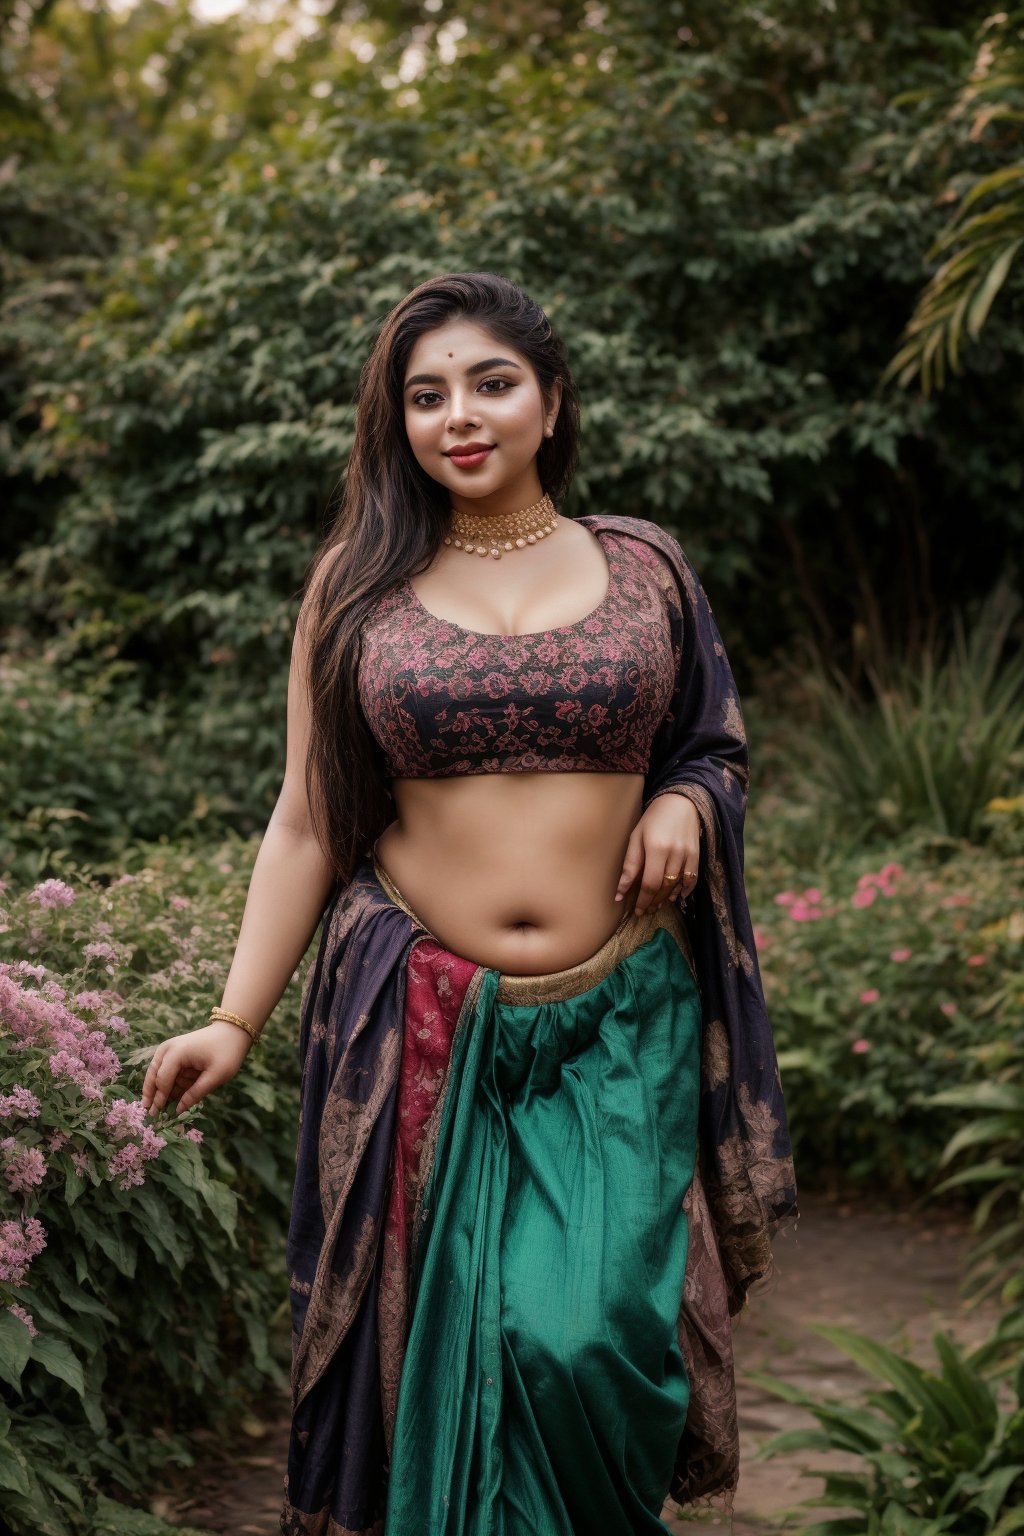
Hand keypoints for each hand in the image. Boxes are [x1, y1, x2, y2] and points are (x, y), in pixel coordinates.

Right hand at [141, 1020, 252, 1118]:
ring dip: (159, 1091)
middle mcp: (168, 1049)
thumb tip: (178, 1111)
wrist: (233, 1031)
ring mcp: (170, 1050)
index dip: (160, 1099)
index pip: (162, 1080)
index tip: (157, 1116)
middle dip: (151, 1095)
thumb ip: (196, 1093)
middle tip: (150, 1114)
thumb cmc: (227, 1052)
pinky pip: (167, 1071)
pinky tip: (170, 1098)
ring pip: (157, 1074)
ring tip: (159, 1110)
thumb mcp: (216, 1075)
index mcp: (176, 1053)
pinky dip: (169, 1084)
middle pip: (153, 1076)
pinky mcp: (174, 1053)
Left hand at [615, 793, 700, 915]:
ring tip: (656, 905)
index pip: (650, 883)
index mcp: (656, 848)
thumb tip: (620, 892)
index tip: (636, 911)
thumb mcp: (635, 838)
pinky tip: (675, 897)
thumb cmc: (653, 819)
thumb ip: (629, 866)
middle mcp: (674, 853)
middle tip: (644, 911)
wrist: (680, 803)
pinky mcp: (697, 855)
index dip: (643, 901)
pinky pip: (692, 879)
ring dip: (666, 898)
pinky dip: (684, 890)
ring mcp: (688, 855)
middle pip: (664, 887)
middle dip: (653, 902)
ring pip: (677, 885)